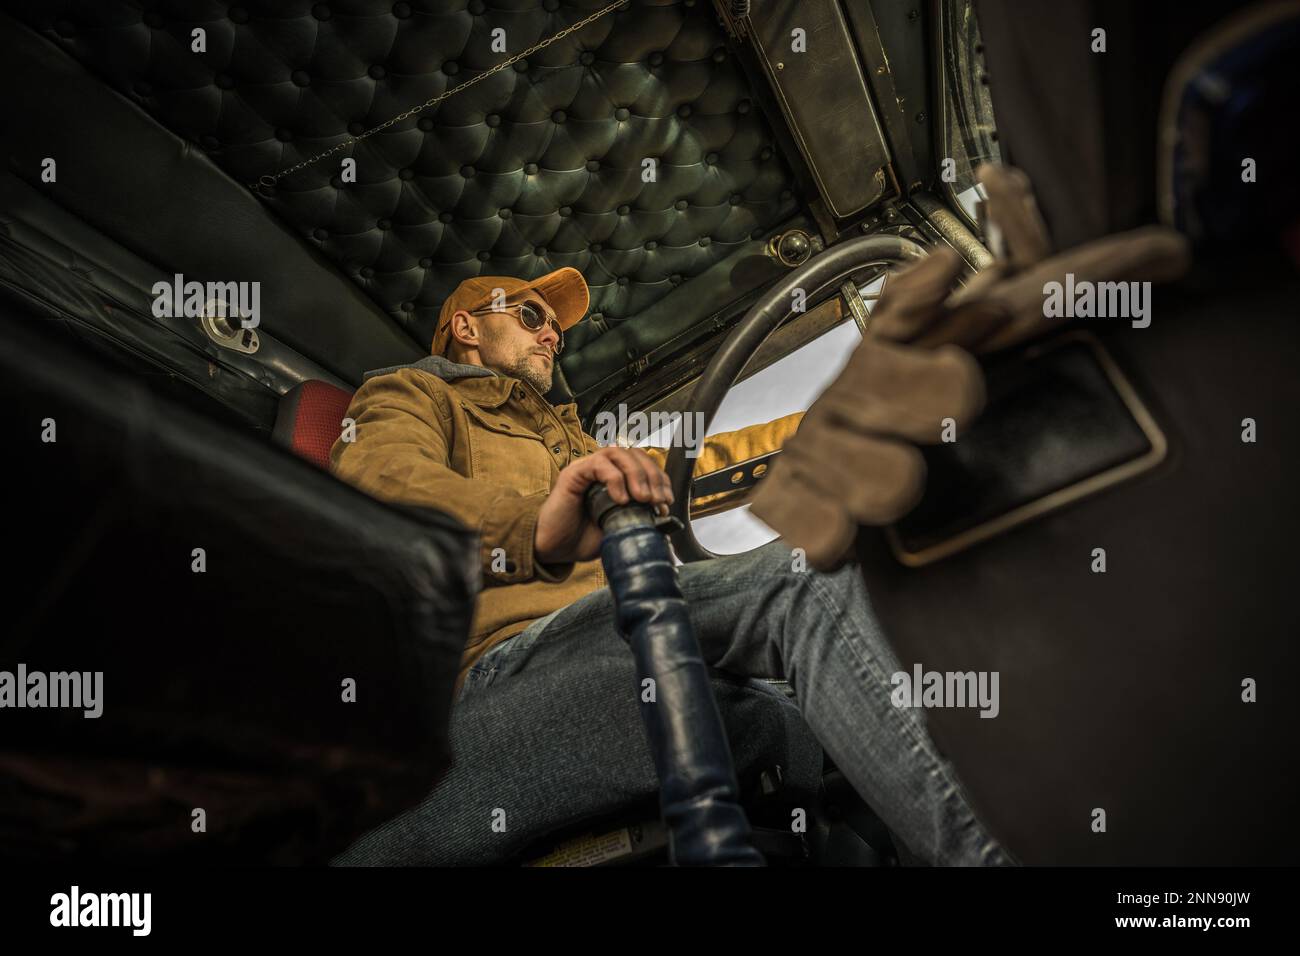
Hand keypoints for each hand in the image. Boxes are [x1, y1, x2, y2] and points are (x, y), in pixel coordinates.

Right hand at [534, 446, 673, 563]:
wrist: (555, 549)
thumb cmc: (583, 538)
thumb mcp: (620, 528)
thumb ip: (639, 519)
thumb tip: (665, 521)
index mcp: (616, 479)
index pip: (644, 464)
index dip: (660, 479)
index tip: (666, 501)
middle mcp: (603, 469)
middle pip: (635, 455)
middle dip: (653, 476)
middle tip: (657, 501)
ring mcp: (587, 469)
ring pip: (618, 453)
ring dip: (636, 474)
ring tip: (642, 498)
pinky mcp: (573, 474)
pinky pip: (598, 465)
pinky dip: (614, 479)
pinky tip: (620, 500)